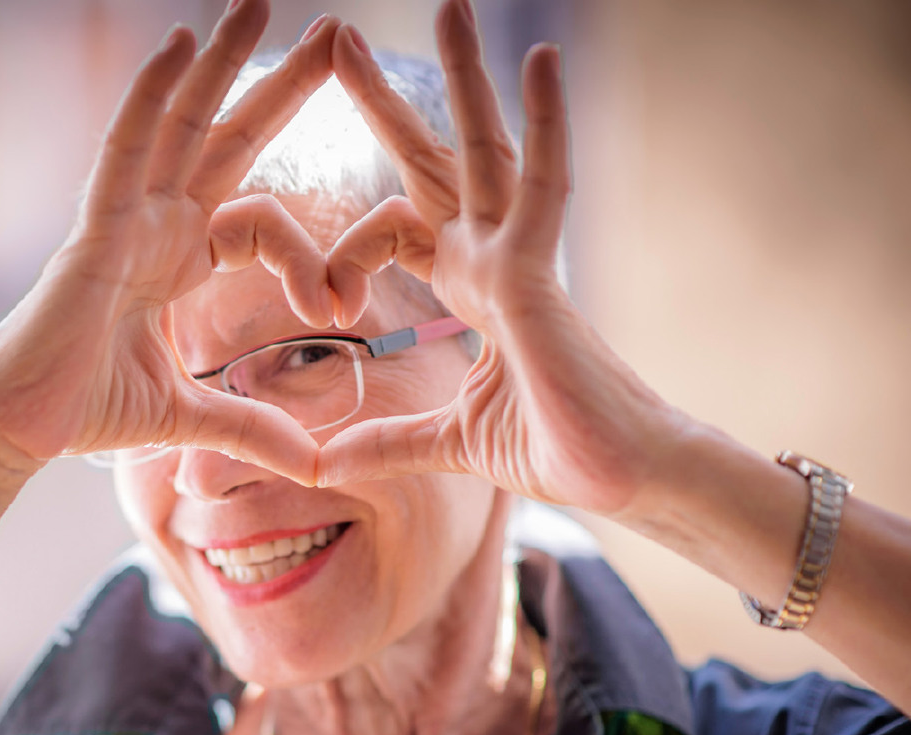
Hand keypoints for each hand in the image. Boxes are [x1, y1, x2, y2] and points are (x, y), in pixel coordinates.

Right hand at [0, 2, 340, 485]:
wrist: (15, 431)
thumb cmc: (81, 413)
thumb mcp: (190, 416)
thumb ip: (252, 428)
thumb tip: (315, 463)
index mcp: (176, 259)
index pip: (260, 219)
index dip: (310, 252)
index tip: (343, 302)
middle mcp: (153, 224)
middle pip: (227, 136)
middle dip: (281, 84)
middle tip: (335, 30)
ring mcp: (122, 218)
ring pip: (180, 122)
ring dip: (220, 60)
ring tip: (259, 2)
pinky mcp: (93, 229)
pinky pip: (124, 148)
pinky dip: (150, 95)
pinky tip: (176, 44)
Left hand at [314, 0, 690, 516]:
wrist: (624, 481)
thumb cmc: (556, 452)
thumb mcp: (443, 443)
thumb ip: (384, 442)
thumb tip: (321, 465)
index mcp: (470, 287)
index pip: (393, 230)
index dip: (342, 254)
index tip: (317, 304)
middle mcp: (492, 258)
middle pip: (432, 161)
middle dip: (387, 103)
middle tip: (344, 40)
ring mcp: (519, 258)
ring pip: (486, 148)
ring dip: (464, 78)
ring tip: (451, 6)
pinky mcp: (541, 274)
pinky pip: (543, 182)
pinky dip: (545, 120)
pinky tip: (538, 56)